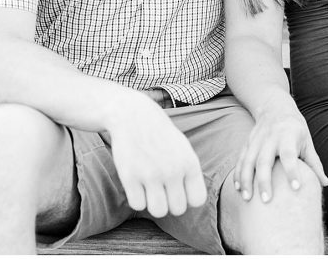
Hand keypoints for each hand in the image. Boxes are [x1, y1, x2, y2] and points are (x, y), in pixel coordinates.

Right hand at [105, 95, 206, 217]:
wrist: (134, 116)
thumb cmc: (161, 136)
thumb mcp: (184, 149)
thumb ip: (190, 174)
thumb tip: (193, 202)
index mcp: (189, 163)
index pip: (197, 200)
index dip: (188, 198)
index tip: (179, 189)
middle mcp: (173, 170)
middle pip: (177, 209)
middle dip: (170, 203)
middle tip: (162, 189)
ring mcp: (151, 174)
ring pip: (158, 211)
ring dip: (153, 204)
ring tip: (151, 189)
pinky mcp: (130, 177)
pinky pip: (137, 205)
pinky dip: (137, 198)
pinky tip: (137, 184)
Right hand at [233, 101, 327, 203]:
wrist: (275, 107)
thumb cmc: (295, 128)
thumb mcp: (306, 141)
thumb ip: (314, 163)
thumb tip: (326, 183)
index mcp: (288, 136)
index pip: (290, 155)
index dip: (292, 171)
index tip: (296, 188)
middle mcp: (270, 138)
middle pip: (264, 160)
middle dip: (264, 181)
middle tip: (266, 200)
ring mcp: (256, 140)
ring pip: (248, 161)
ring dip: (246, 180)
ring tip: (247, 198)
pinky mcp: (247, 143)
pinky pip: (240, 159)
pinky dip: (238, 174)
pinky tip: (237, 188)